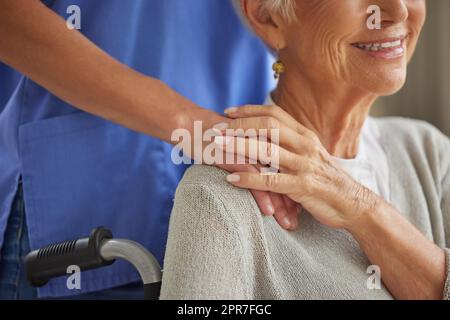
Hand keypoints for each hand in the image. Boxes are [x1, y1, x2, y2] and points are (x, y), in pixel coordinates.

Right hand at [188, 112, 298, 229]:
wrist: (190, 124)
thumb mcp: (240, 143)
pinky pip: (253, 178)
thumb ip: (254, 153)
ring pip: (273, 177)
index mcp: (268, 138)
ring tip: (288, 223)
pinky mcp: (234, 156)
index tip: (301, 207)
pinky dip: (263, 195)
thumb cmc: (215, 137)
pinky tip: (269, 211)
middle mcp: (263, 142)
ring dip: (282, 202)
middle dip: (295, 198)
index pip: (290, 165)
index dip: (296, 186)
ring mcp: (250, 149)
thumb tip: (263, 171)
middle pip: (287, 172)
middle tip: (298, 219)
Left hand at [216, 105, 379, 229]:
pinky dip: (250, 179)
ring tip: (217, 146)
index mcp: (305, 135)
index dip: (250, 110)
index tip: (228, 111)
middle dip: (240, 124)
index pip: (275, 114)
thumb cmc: (326, 179)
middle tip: (216, 127)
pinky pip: (272, 182)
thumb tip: (266, 136)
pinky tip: (232, 178)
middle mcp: (305, 145)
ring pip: (267, 151)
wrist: (352, 203)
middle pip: (268, 126)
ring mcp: (304, 165)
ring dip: (239, 146)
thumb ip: (290, 143)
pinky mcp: (303, 187)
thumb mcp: (310, 155)